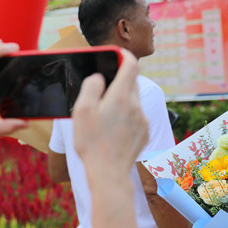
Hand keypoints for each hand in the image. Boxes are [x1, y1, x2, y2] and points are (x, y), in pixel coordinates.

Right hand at [72, 51, 147, 176]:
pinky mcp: (145, 133)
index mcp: (120, 96)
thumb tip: (99, 77)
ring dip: (122, 101)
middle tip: (103, 89)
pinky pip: (137, 117)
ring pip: (134, 100)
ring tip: (105, 115)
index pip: (131, 64)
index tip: (116, 54)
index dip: (123, 55)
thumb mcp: (82, 111)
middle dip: (119, 81)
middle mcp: (136, 106)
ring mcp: (143, 120)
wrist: (109, 174)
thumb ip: (91, 87)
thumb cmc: (91, 143)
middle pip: (132, 82)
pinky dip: (127, 117)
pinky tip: (113, 130)